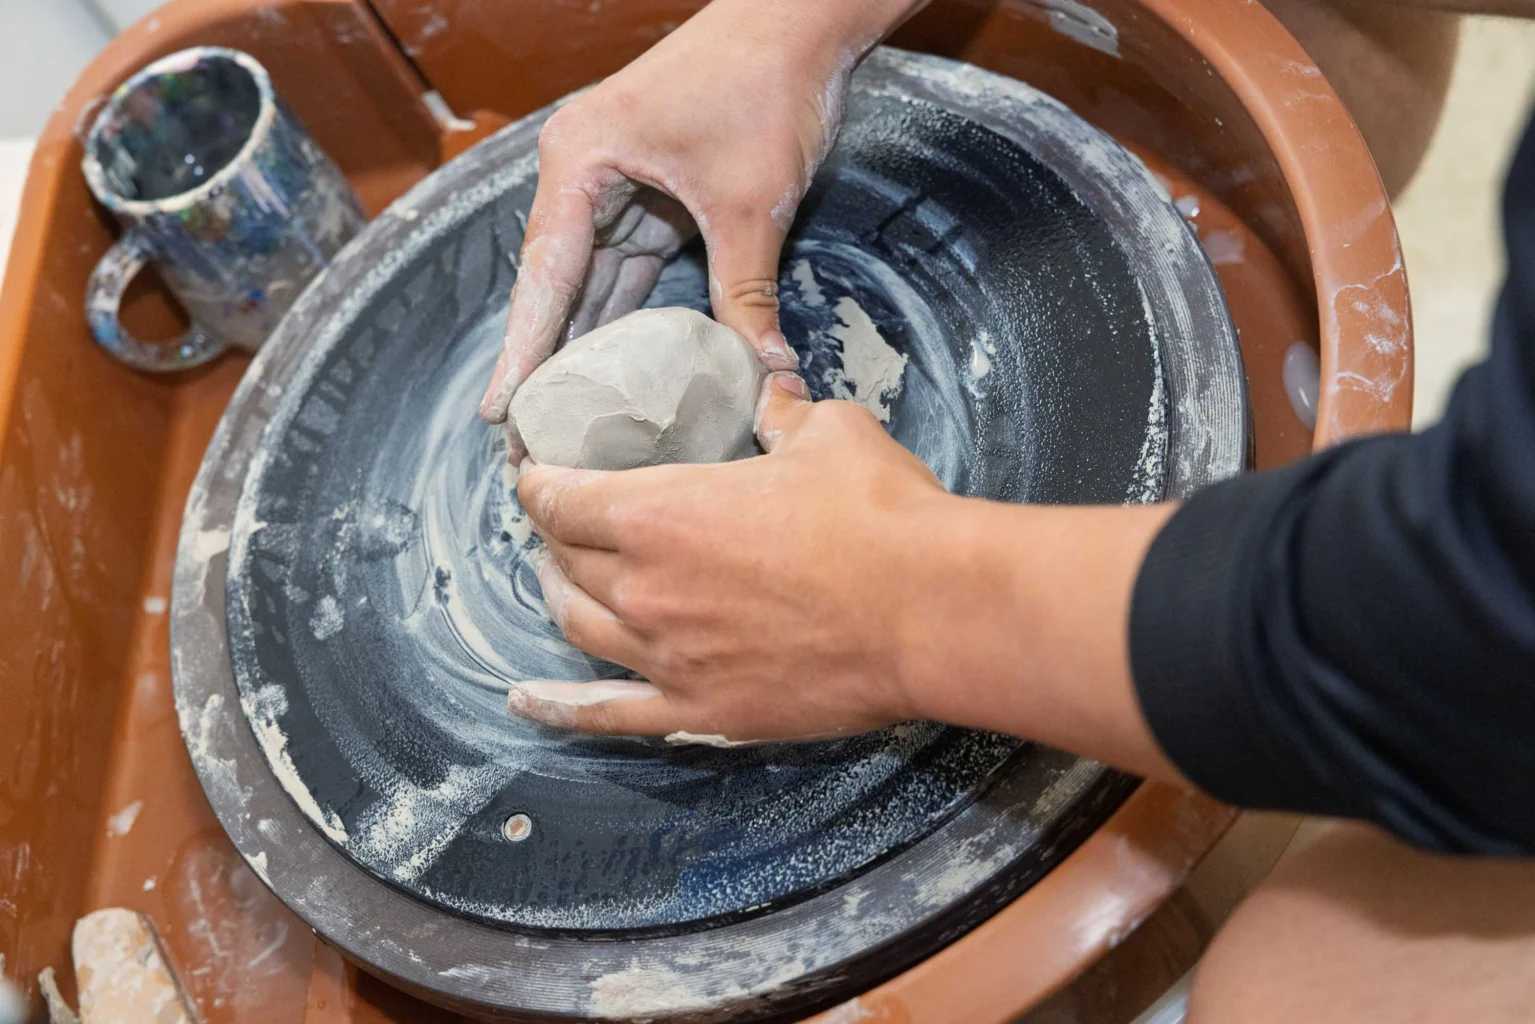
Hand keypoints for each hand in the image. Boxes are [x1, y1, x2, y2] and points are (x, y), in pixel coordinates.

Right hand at [477, 0, 909, 460]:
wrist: (797, 22)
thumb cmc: (762, 86)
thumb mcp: (751, 206)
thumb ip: (747, 295)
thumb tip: (765, 373)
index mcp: (580, 164)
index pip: (543, 276)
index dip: (523, 351)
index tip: (499, 412)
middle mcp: (582, 174)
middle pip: (555, 284)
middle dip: (546, 360)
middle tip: (528, 434)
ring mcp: (613, 184)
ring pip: (590, 281)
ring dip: (583, 344)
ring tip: (564, 416)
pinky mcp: (648, 193)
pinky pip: (626, 266)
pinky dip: (624, 314)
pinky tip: (615, 368)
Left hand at [510, 374, 1185, 781]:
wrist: (930, 611)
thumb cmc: (879, 515)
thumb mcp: (827, 433)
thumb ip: (781, 415)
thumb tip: (772, 399)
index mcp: (658, 510)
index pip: (559, 495)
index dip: (536, 478)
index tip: (534, 469)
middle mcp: (644, 586)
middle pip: (564, 561)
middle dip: (554, 536)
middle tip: (566, 520)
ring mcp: (667, 655)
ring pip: (577, 627)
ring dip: (560, 598)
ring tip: (562, 583)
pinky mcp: (701, 709)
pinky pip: (606, 715)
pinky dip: (557, 709)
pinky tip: (523, 704)